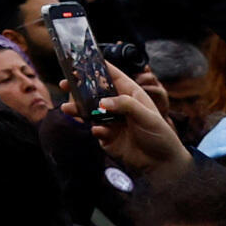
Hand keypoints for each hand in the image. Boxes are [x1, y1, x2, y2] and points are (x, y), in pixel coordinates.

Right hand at [68, 61, 190, 180]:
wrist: (162, 163)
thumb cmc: (160, 135)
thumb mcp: (147, 115)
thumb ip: (125, 105)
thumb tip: (102, 102)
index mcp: (130, 94)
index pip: (112, 75)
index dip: (97, 67)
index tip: (80, 61)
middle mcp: (119, 105)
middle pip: (96, 92)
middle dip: (79, 87)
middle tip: (64, 84)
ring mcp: (112, 121)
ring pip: (91, 111)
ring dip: (78, 109)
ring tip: (67, 108)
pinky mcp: (108, 137)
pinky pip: (96, 130)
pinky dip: (95, 129)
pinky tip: (99, 131)